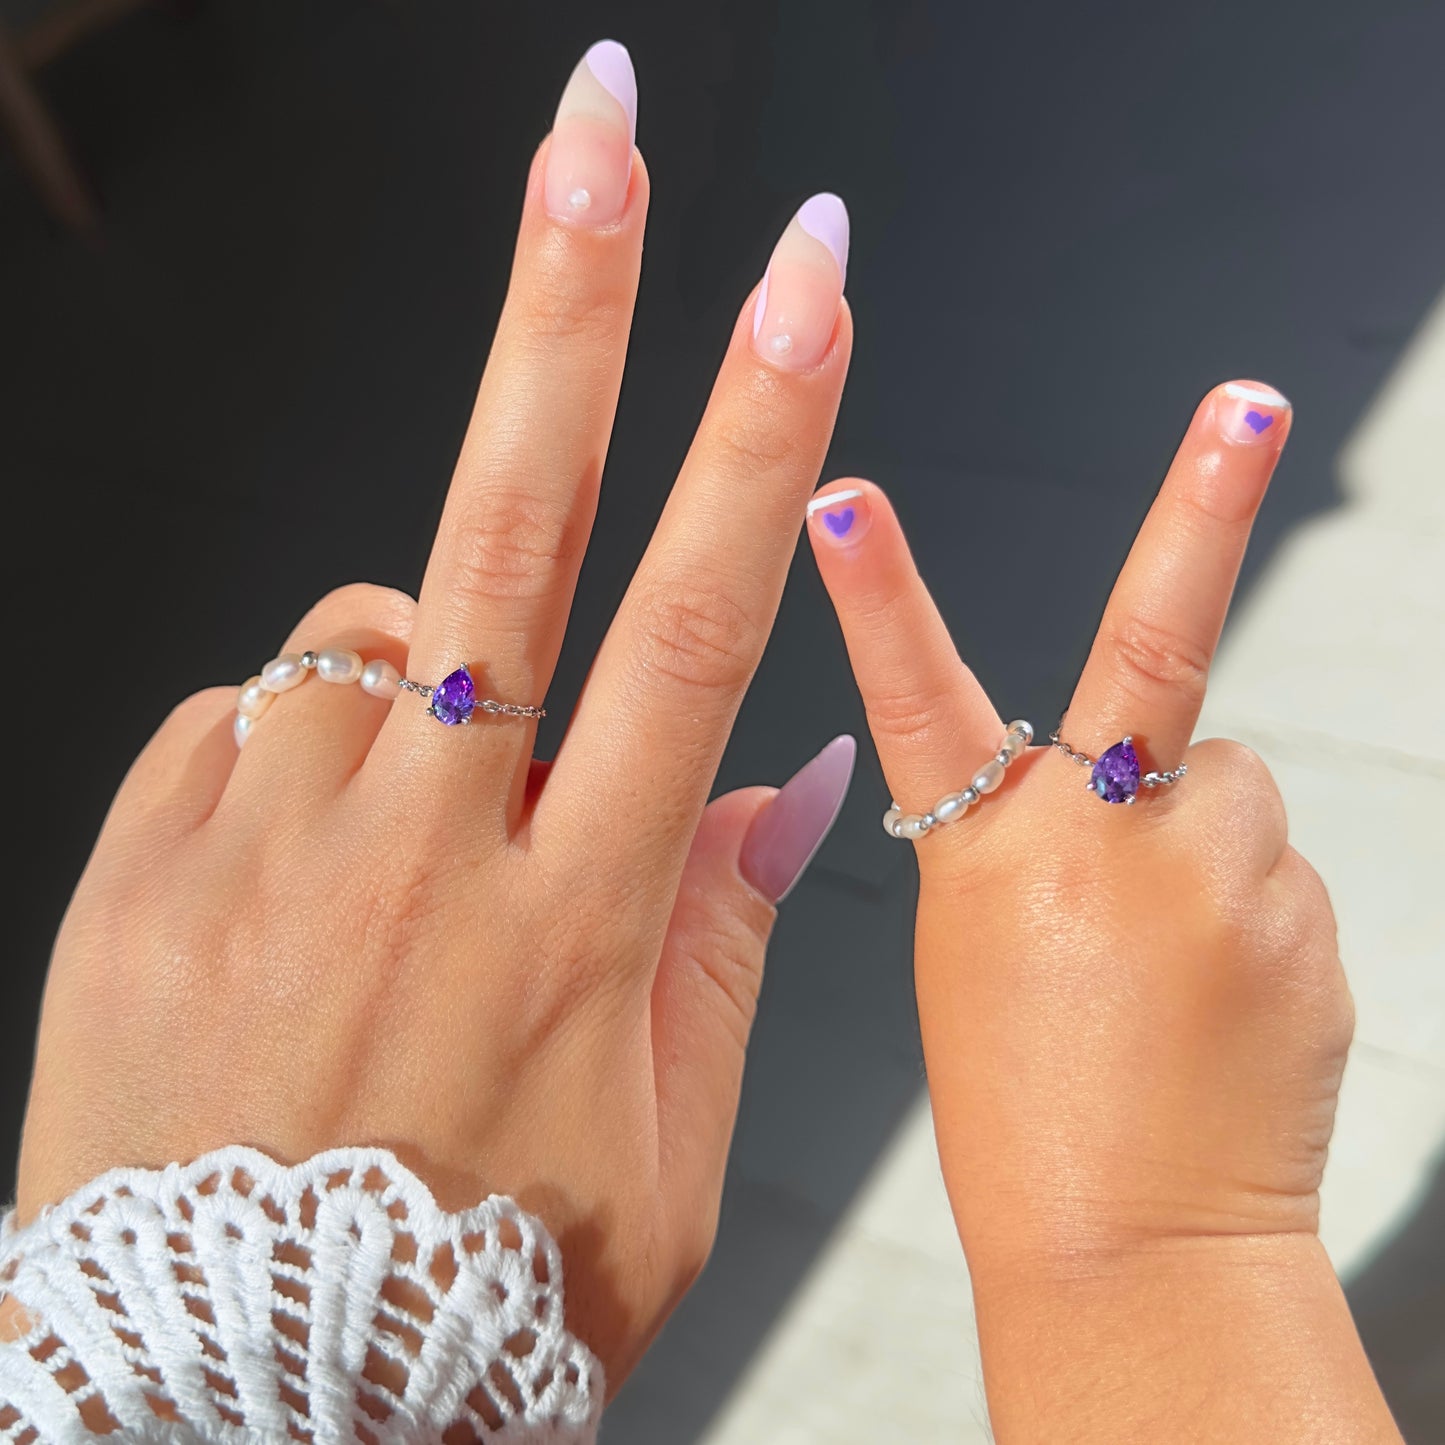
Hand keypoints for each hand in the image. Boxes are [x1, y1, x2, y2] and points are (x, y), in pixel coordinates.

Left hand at [10, 42, 855, 1387]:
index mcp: (579, 912)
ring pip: (374, 624)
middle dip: (570, 307)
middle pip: (514, 525)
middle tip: (602, 134)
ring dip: (427, 655)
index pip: (696, 626)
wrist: (234, 1380)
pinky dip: (302, 740)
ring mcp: (276, 841)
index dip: (760, 438)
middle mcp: (431, 845)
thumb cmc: (477, 1279)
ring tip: (425, 812)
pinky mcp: (154, 854)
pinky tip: (309, 861)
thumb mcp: (665, 1149)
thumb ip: (729, 938)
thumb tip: (799, 776)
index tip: (804, 288)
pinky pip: (248, 712)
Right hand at [808, 382, 1399, 1441]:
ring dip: (1208, 838)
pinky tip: (1215, 997)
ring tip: (1173, 955)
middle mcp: (1100, 843)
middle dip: (1200, 508)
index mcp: (985, 855)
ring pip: (1231, 789)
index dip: (873, 591)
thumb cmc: (1031, 1119)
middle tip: (1240, 404)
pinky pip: (1276, 872)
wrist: (1142, 1253)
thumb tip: (1132, 774)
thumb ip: (1040, 839)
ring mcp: (1219, 877)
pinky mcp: (1307, 919)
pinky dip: (1250, 912)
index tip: (842, 498)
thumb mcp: (976, 955)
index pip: (912, 693)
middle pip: (1156, 650)